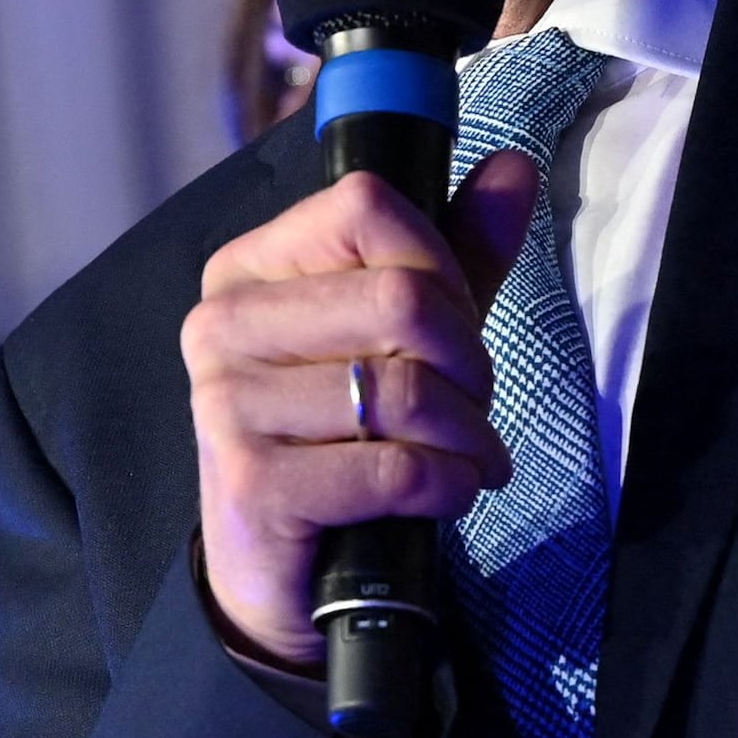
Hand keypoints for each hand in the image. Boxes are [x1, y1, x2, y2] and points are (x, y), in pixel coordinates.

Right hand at [180, 156, 536, 668]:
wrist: (284, 570)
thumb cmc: (343, 437)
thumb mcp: (402, 336)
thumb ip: (456, 253)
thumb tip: (514, 167)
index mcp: (249, 267)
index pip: (368, 207)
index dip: (442, 266)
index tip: (456, 326)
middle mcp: (223, 324)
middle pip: (400, 297)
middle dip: (468, 362)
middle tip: (473, 406)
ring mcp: (227, 404)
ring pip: (404, 388)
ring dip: (466, 433)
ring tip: (466, 456)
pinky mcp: (252, 483)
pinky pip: (391, 467)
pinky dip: (445, 484)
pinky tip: (444, 494)